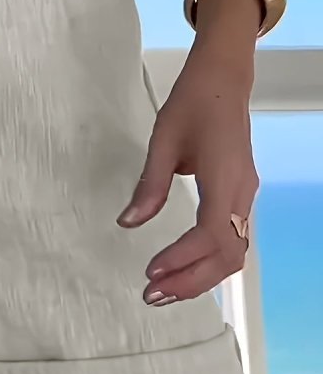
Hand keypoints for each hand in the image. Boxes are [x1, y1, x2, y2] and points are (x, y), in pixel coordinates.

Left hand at [117, 42, 257, 305]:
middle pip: (228, 256)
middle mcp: (241, 193)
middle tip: (151, 294)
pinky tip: (183, 267)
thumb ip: (149, 184)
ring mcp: (245, 195)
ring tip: (163, 289)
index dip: (182, 259)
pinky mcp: (240, 194)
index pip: (211, 235)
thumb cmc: (193, 102)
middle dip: (191, 281)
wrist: (224, 79)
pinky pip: (232, 239)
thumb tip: (127, 223)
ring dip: (200, 276)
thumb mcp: (164, 139)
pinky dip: (208, 260)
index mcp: (224, 177)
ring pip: (234, 252)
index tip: (151, 272)